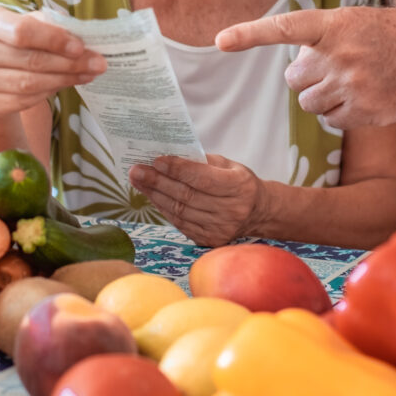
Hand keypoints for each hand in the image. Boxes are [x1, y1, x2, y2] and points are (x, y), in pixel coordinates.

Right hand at [0, 7, 105, 117]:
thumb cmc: (14, 42)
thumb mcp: (27, 24)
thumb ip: (49, 25)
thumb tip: (81, 35)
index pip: (22, 32)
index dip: (54, 40)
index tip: (81, 47)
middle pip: (30, 60)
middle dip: (70, 63)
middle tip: (98, 64)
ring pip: (30, 83)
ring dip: (65, 80)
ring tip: (88, 74)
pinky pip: (23, 101)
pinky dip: (49, 93)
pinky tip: (65, 84)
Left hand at [128, 155, 267, 246]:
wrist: (258, 212)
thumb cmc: (239, 182)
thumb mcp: (228, 165)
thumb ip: (202, 161)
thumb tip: (169, 155)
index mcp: (239, 186)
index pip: (202, 178)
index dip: (177, 169)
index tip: (156, 160)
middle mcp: (231, 210)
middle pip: (187, 196)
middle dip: (158, 182)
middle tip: (137, 170)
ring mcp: (220, 229)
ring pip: (180, 211)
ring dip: (155, 195)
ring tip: (139, 181)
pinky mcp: (210, 240)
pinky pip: (180, 223)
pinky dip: (164, 208)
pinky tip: (152, 196)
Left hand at [216, 7, 395, 128]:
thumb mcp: (363, 22)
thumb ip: (327, 38)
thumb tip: (295, 67)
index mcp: (337, 24)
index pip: (284, 27)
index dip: (249, 34)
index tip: (220, 41)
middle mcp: (340, 54)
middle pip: (293, 78)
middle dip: (307, 77)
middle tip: (338, 69)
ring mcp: (351, 85)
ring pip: (309, 104)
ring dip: (323, 98)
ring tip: (356, 84)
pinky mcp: (363, 112)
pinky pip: (331, 121)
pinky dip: (342, 115)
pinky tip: (368, 99)